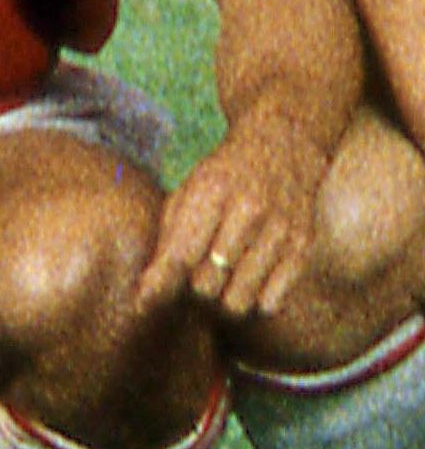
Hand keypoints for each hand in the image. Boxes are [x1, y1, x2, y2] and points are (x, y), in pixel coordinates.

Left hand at [138, 106, 329, 319]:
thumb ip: (165, 243)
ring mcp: (280, 230)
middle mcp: (249, 211)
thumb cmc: (223, 177)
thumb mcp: (187, 194)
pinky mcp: (303, 247)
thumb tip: (144, 298)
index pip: (180, 257)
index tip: (148, 300)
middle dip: (194, 289)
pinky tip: (249, 281)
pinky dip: (254, 301)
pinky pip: (270, 304)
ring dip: (223, 299)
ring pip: (238, 302)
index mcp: (211, 192)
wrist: (283, 144)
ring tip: (221, 280)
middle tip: (195, 276)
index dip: (161, 285)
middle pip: (207, 286)